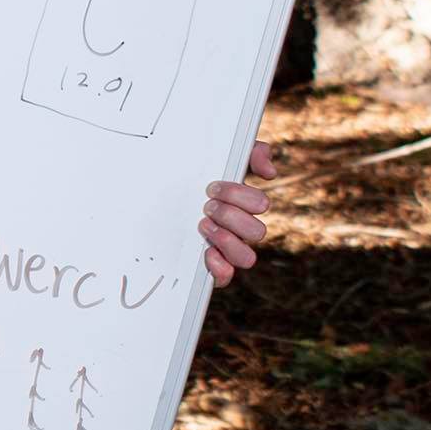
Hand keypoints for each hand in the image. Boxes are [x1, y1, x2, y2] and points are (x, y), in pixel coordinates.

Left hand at [200, 136, 279, 284]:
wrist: (160, 189)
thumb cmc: (197, 175)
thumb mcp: (222, 156)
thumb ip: (251, 152)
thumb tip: (269, 173)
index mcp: (244, 203)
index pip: (260, 204)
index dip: (239, 195)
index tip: (211, 187)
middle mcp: (240, 228)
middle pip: (257, 231)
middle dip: (230, 216)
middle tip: (206, 206)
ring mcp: (227, 248)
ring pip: (247, 258)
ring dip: (227, 241)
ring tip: (203, 226)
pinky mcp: (212, 265)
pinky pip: (226, 277)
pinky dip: (220, 268)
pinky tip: (206, 252)